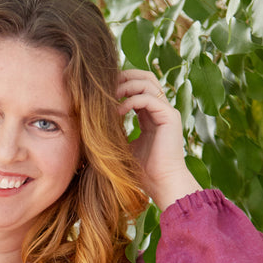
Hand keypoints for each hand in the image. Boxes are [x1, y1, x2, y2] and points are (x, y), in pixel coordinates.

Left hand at [115, 69, 200, 211]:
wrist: (162, 185)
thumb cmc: (143, 173)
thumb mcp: (124, 148)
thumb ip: (116, 133)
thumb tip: (93, 128)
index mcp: (151, 115)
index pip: (138, 87)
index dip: (121, 83)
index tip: (102, 90)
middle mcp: (161, 109)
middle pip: (146, 77)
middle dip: (125, 77)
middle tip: (106, 84)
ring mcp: (167, 112)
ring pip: (148, 83)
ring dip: (127, 86)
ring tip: (110, 96)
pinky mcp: (170, 117)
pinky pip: (149, 98)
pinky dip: (131, 101)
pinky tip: (118, 111)